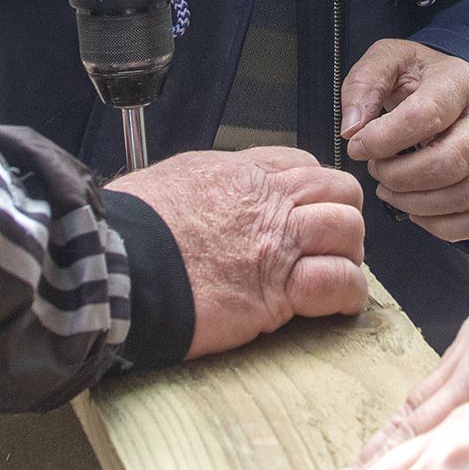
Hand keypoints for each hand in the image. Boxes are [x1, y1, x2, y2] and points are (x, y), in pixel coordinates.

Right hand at [112, 146, 367, 358]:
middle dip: (341, 217)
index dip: (313, 190)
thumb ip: (204, 185)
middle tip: (327, 245)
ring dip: (348, 254)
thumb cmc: (131, 229)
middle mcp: (267, 201)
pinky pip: (340, 282)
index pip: (304, 165)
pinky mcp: (279, 290)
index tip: (306, 212)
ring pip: (348, 230)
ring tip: (335, 275)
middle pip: (339, 192)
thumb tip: (206, 197)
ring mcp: (278, 243)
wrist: (120, 267)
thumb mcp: (170, 181)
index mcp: (240, 172)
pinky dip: (347, 294)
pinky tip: (339, 304)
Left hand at [339, 40, 468, 241]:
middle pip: (450, 161)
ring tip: (389, 190)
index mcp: (460, 82)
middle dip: (400, 176)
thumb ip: (363, 86)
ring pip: (468, 194)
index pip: (426, 116)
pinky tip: (415, 210)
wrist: (457, 87)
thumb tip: (352, 130)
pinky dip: (443, 226)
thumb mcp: (388, 62)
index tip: (357, 146)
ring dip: (417, 202)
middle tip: (376, 170)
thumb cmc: (417, 78)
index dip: (384, 139)